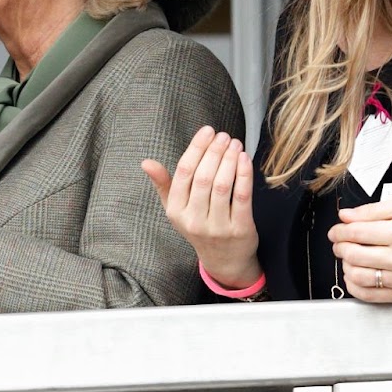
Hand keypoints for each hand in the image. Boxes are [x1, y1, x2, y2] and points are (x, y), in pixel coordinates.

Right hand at [143, 126, 261, 290]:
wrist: (224, 260)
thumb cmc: (199, 226)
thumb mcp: (176, 208)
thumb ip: (163, 184)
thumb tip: (146, 163)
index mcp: (176, 211)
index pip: (184, 173)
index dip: (196, 148)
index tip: (207, 131)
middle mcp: (194, 220)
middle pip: (203, 178)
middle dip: (215, 152)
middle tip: (224, 136)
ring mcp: (217, 226)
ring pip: (222, 186)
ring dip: (230, 160)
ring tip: (235, 144)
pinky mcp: (240, 229)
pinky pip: (242, 197)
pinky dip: (244, 175)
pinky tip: (245, 159)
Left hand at [328, 198, 391, 302]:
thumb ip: (373, 210)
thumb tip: (345, 216)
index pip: (355, 233)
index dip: (338, 231)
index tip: (335, 231)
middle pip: (352, 254)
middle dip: (339, 247)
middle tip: (341, 243)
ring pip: (356, 275)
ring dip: (345, 265)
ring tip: (350, 257)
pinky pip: (367, 295)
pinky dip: (353, 285)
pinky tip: (355, 274)